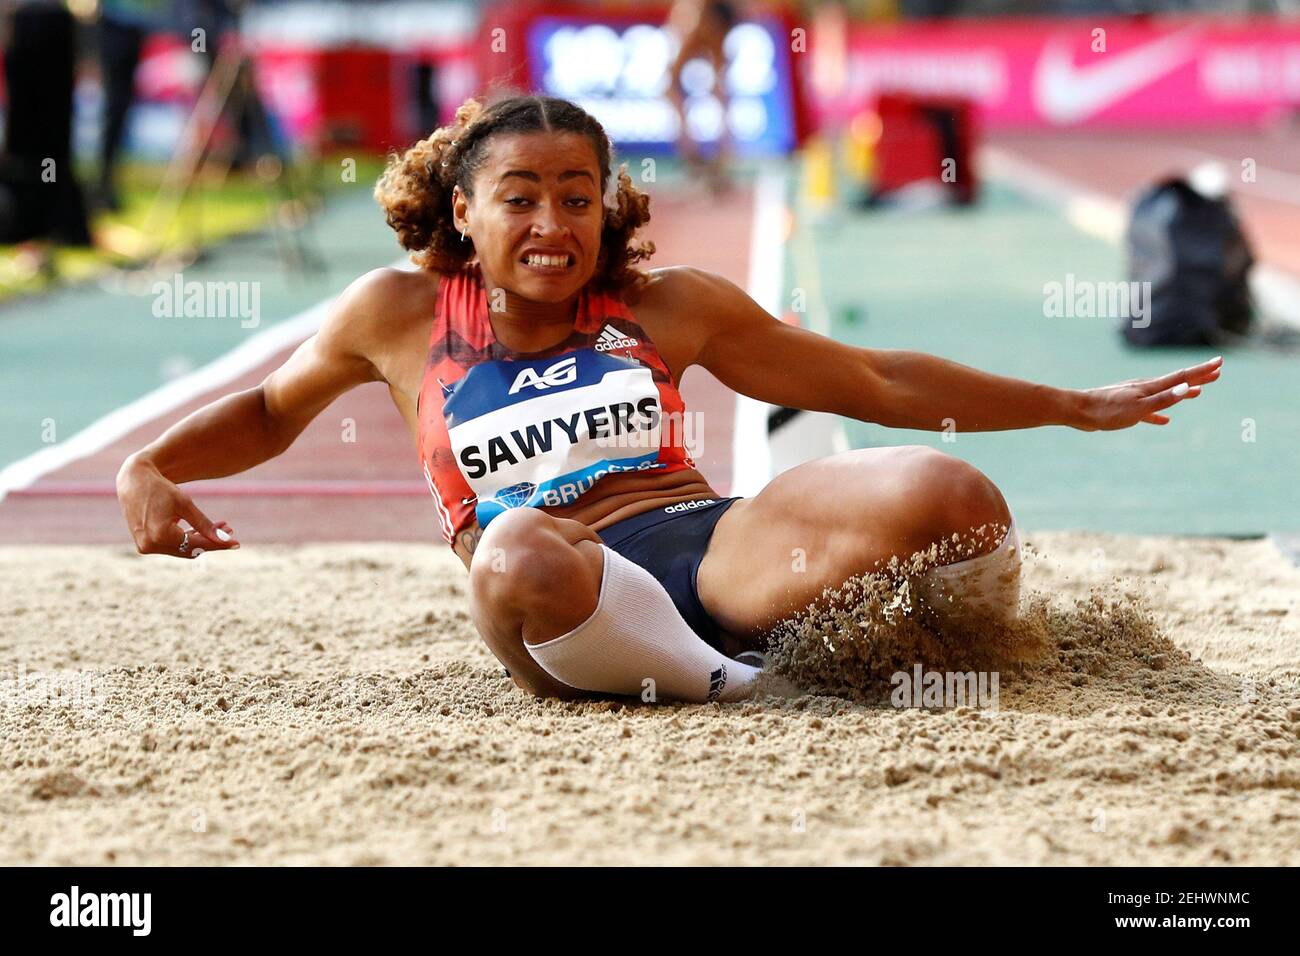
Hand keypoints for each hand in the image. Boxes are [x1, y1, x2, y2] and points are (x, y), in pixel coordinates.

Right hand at [116, 455, 240, 557]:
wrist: (133, 482)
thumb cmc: (161, 489)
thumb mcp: (185, 504)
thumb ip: (204, 525)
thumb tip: (225, 540)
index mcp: (160, 535)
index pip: (197, 545)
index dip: (219, 544)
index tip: (236, 543)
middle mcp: (150, 545)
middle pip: (190, 550)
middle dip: (211, 541)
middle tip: (228, 529)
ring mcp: (145, 547)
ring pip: (181, 549)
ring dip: (200, 540)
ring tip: (219, 526)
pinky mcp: (144, 545)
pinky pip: (171, 546)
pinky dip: (185, 539)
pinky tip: (200, 530)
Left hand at [1073, 356, 1222, 431]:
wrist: (1078, 411)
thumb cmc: (1107, 411)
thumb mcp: (1138, 408)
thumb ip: (1163, 399)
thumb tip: (1188, 387)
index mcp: (1150, 387)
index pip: (1182, 377)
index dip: (1202, 371)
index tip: (1220, 363)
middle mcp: (1145, 388)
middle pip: (1177, 382)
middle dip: (1198, 377)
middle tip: (1217, 372)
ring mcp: (1135, 397)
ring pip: (1165, 394)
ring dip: (1182, 393)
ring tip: (1198, 393)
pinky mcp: (1126, 409)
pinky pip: (1149, 411)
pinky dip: (1160, 414)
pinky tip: (1164, 421)